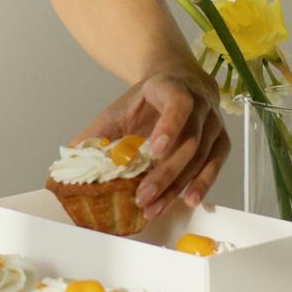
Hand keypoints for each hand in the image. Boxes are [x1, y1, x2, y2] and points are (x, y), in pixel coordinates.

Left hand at [74, 62, 229, 220]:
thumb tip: (69, 156)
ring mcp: (214, 124)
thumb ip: (97, 132)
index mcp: (173, 89)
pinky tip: (189, 200)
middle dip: (164, 173)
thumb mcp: (119, 109)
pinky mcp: (221, 141)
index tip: (154, 150)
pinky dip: (202, 184)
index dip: (168, 127)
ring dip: (177, 186)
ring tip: (155, 207)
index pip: (178, 104)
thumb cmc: (147, 101)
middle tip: (143, 195)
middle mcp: (201, 105)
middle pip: (188, 142)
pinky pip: (214, 165)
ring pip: (200, 158)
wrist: (178, 84)